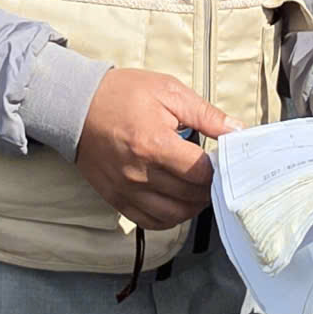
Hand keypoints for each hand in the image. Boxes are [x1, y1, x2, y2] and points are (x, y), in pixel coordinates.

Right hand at [74, 69, 233, 230]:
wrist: (75, 105)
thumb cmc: (121, 95)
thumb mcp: (167, 91)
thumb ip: (205, 115)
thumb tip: (237, 131)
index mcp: (154, 144)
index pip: (200, 173)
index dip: (219, 169)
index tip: (223, 161)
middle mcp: (139, 173)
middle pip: (190, 196)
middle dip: (209, 187)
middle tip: (214, 173)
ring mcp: (126, 190)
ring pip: (173, 215)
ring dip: (193, 206)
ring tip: (198, 189)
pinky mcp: (115, 198)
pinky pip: (149, 222)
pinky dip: (169, 218)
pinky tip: (177, 203)